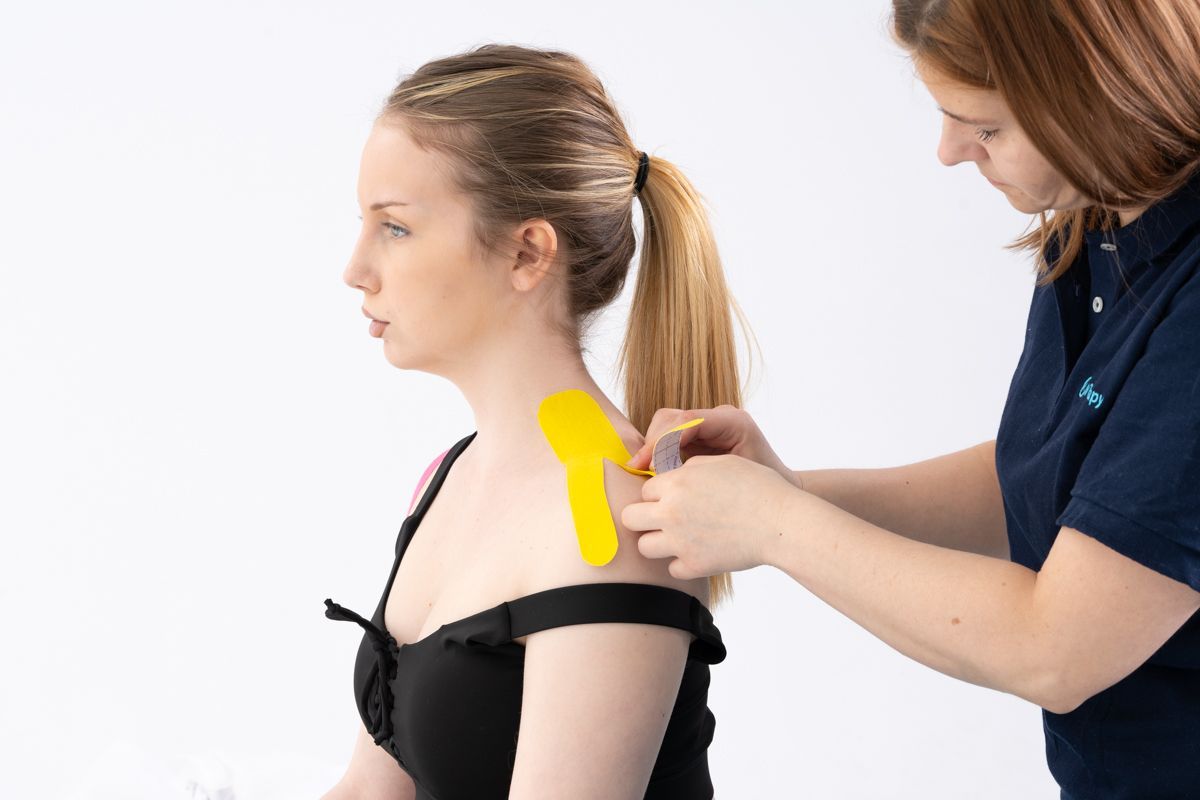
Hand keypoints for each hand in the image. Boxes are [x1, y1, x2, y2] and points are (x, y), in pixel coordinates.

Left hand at [621, 453, 799, 578]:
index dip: (659, 494)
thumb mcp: (721, 464)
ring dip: (658, 542)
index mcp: (677, 483)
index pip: (644, 490)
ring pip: (644, 547)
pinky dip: (683, 563)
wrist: (781, 522)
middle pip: (630, 518)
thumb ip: (689, 469)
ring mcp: (680, 541)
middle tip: (663, 519)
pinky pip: (672, 568)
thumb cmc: (757, 487)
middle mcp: (672, 512)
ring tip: (678, 538)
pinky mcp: (695, 565)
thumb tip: (670, 477)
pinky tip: (699, 553)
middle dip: (644, 517)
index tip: (674, 499)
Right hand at [626, 405, 801, 488]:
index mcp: (733, 422)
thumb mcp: (735, 483)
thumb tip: (664, 479)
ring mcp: (707, 425)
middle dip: (653, 442)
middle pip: (672, 417)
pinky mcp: (698, 437)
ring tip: (642, 471)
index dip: (664, 440)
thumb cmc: (763, 493)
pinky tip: (650, 471)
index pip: (688, 420)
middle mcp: (718, 418)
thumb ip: (703, 475)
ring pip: (666, 424)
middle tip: (638, 468)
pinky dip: (657, 452)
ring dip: (652, 446)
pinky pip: (669, 437)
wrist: (777, 498)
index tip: (649, 465)